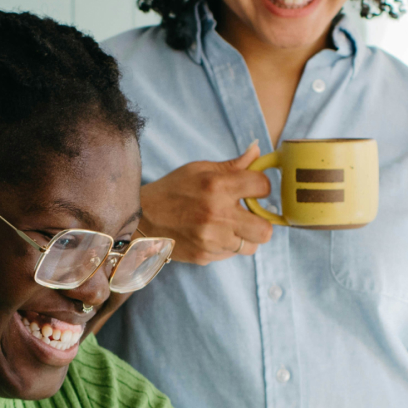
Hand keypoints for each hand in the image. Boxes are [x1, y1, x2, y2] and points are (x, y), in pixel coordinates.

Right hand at [138, 142, 276, 263]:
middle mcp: (217, 214)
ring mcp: (211, 239)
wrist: (142, 219)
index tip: (253, 189)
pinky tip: (212, 235)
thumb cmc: (173, 190)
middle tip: (250, 215)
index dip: (261, 187)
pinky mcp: (205, 256)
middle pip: (265, 229)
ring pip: (251, 246)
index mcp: (217, 186)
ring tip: (230, 226)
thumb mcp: (199, 169)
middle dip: (261, 221)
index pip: (263, 186)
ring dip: (245, 236)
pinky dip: (226, 245)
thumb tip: (258, 151)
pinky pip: (231, 254)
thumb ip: (233, 165)